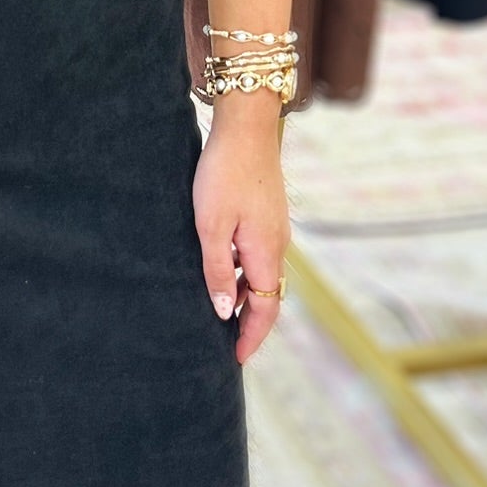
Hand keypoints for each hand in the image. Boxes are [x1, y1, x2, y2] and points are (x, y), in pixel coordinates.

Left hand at [192, 99, 288, 364]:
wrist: (246, 127)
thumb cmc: (223, 174)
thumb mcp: (209, 226)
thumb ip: (215, 270)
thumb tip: (222, 312)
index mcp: (265, 253)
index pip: (264, 310)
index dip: (251, 338)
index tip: (235, 359)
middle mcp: (277, 245)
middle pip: (267, 297)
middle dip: (249, 324)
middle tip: (226, 345)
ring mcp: (274, 229)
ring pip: (261, 276)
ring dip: (244, 298)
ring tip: (218, 314)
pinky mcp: (267, 215)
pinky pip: (258, 257)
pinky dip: (242, 274)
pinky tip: (221, 272)